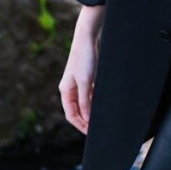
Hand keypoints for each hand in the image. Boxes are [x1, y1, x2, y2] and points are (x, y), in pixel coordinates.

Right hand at [58, 5, 104, 133]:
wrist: (89, 36)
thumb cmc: (85, 58)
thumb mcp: (86, 82)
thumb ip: (85, 101)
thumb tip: (87, 119)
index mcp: (66, 91)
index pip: (71, 115)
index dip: (81, 125)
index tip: (92, 133)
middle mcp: (71, 88)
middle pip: (78, 110)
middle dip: (86, 119)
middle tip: (98, 128)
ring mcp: (79, 82)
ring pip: (85, 102)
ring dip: (92, 110)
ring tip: (103, 117)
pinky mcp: (88, 76)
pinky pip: (91, 93)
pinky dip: (96, 100)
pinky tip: (104, 103)